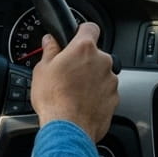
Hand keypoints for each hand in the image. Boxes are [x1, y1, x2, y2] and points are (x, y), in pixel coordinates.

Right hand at [29, 22, 118, 141]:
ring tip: (73, 91)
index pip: (90, 27)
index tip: (76, 37)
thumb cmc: (54, 99)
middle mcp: (102, 61)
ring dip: (91, 79)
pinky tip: (81, 102)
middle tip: (68, 73)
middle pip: (95, 54)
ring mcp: (110, 81)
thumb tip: (50, 40)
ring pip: (101, 73)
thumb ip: (50, 50)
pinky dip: (96, 95)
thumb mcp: (42, 69)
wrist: (67, 129)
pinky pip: (105, 91)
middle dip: (84, 61)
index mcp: (84, 48)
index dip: (82, 31)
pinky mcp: (114, 99)